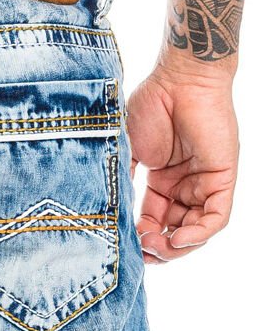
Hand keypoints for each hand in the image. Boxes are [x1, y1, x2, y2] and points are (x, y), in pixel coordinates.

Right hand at [127, 55, 238, 262]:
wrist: (177, 79)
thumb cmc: (150, 106)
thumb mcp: (127, 154)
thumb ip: (121, 184)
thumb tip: (107, 218)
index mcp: (163, 181)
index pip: (154, 222)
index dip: (141, 240)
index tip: (124, 246)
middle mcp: (186, 184)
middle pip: (176, 231)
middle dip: (159, 249)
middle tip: (141, 251)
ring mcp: (205, 181)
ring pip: (198, 229)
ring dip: (177, 247)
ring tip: (156, 246)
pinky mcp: (223, 176)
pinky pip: (217, 216)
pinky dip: (199, 234)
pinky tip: (179, 239)